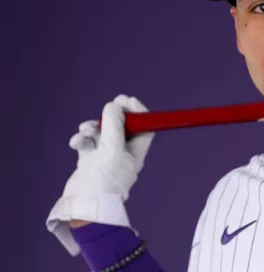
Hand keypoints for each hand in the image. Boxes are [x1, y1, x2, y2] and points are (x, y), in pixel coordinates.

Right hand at [46, 94, 153, 254]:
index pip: (144, 126)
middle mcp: (123, 153)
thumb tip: (114, 106)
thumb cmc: (104, 180)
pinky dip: (81, 139)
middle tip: (110, 104)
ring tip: (86, 129)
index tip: (126, 100)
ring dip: (93, 127)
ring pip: (102, 132)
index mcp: (136, 152)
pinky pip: (87, 142)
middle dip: (114, 115)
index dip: (138, 112)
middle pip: (123, 126)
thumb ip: (114, 126)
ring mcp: (105, 156)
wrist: (84, 206)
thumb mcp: (112, 150)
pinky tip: (76, 142)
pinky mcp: (90, 160)